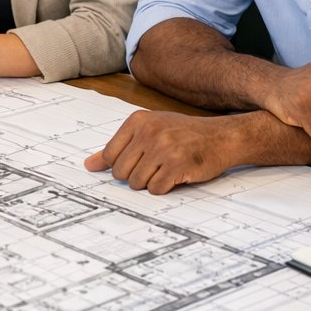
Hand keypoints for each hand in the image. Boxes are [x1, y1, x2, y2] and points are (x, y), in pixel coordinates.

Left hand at [83, 110, 240, 193]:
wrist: (221, 137)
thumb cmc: (184, 134)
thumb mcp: (150, 131)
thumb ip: (119, 147)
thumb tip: (89, 165)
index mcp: (138, 121)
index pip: (110, 156)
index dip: (122, 166)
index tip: (138, 162)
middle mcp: (149, 132)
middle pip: (120, 173)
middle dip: (135, 176)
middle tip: (155, 167)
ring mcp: (163, 148)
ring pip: (136, 183)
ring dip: (150, 183)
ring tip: (166, 170)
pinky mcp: (177, 165)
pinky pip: (155, 189)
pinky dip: (164, 188)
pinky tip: (175, 175)